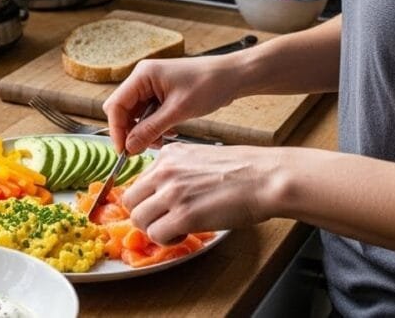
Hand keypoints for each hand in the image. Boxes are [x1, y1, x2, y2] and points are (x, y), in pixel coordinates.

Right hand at [103, 55, 240, 153]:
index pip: (116, 105)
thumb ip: (151, 129)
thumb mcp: (178, 111)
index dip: (117, 130)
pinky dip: (154, 126)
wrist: (231, 76)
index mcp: (142, 75)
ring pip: (135, 114)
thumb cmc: (208, 85)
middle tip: (142, 150)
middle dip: (130, 131)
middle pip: (123, 110)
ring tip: (161, 141)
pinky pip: (148, 114)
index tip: (124, 152)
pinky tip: (168, 132)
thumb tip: (129, 147)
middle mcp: (142, 78)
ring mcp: (151, 85)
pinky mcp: (161, 93)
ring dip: (144, 131)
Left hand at [121, 142, 279, 244]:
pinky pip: (156, 235)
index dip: (147, 199)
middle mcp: (165, 169)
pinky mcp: (184, 215)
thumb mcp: (199, 157)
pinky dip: (167, 240)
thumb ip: (176, 169)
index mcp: (168, 154)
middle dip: (145, 215)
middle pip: (131, 200)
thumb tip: (162, 190)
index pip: (137, 180)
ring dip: (155, 229)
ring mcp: (172, 191)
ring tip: (176, 228)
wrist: (264, 177)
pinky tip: (184, 234)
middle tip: (164, 221)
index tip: (158, 208)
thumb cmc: (241, 170)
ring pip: (138, 219)